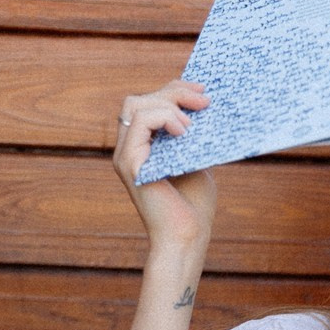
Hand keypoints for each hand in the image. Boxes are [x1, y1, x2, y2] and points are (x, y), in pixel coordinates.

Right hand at [113, 79, 217, 250]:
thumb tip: (203, 103)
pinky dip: (163, 118)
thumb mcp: (197, 161)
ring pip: (136, 105)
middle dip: (174, 91)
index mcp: (143, 147)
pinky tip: (184, 131)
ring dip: (169, 104)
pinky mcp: (129, 164)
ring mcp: (126, 156)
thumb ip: (192, 136)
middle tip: (204, 100)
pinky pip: (140, 122)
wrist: (187, 238)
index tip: (203, 92)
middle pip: (141, 99)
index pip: (149, 104)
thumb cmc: (194, 208)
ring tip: (194, 122)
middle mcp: (129, 149)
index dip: (174, 91)